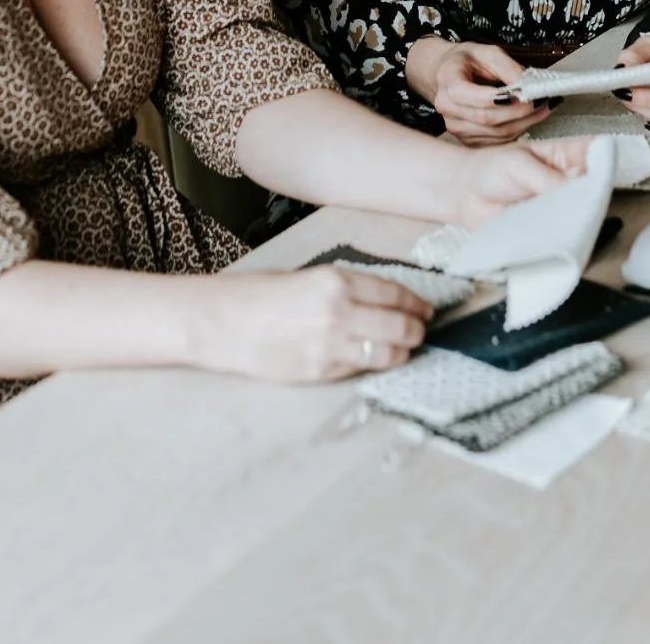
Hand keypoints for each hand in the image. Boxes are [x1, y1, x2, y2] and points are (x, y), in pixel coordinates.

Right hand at [198, 267, 430, 382]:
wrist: (222, 322)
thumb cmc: (259, 294)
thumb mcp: (308, 277)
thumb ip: (345, 289)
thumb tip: (382, 301)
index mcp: (336, 280)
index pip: (395, 294)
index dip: (416, 303)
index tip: (426, 309)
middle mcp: (339, 311)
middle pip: (399, 325)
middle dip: (417, 329)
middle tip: (422, 330)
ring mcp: (331, 345)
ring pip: (387, 353)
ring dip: (403, 351)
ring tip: (406, 347)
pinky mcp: (320, 372)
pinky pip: (360, 370)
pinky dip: (374, 364)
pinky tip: (375, 359)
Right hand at [405, 37, 553, 144]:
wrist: (450, 75)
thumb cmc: (468, 61)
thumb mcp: (486, 52)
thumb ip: (506, 66)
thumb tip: (526, 83)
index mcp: (448, 82)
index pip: (468, 94)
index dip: (495, 98)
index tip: (521, 93)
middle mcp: (447, 108)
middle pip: (486, 117)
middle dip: (518, 111)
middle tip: (541, 101)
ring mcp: (456, 127)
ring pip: (494, 133)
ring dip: (523, 123)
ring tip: (541, 109)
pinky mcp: (468, 140)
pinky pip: (496, 142)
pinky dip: (517, 131)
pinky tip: (529, 119)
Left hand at [449, 134, 593, 226]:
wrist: (465, 193)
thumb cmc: (490, 168)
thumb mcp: (518, 164)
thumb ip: (546, 178)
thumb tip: (575, 189)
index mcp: (564, 154)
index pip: (596, 153)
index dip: (605, 162)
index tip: (601, 173)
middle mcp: (568, 179)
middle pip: (595, 186)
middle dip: (593, 195)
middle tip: (583, 202)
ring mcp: (561, 204)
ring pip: (583, 211)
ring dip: (579, 217)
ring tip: (569, 220)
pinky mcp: (551, 226)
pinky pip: (566, 232)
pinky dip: (566, 235)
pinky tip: (561, 235)